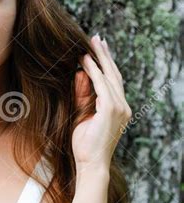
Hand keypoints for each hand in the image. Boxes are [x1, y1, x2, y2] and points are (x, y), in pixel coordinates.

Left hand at [73, 34, 131, 172]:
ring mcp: (120, 108)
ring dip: (99, 59)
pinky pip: (102, 86)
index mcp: (118, 109)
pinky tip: (86, 62)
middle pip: (114, 75)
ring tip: (91, 44)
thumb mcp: (81, 115)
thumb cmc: (85, 145)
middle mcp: (123, 107)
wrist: (91, 164)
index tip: (98, 49)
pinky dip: (94, 72)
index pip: (112, 81)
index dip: (105, 64)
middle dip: (105, 55)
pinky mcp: (111, 110)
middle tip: (97, 38)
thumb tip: (80, 74)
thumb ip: (82, 95)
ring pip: (109, 77)